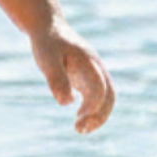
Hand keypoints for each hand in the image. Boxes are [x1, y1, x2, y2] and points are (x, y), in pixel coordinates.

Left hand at [31, 20, 114, 134]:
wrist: (48, 27)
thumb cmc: (46, 43)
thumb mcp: (46, 59)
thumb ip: (56, 78)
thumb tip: (66, 103)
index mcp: (88, 62)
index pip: (99, 88)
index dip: (92, 106)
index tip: (77, 116)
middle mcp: (95, 68)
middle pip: (109, 95)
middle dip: (100, 115)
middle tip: (80, 130)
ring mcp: (94, 72)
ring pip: (106, 97)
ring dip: (98, 116)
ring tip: (82, 130)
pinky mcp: (88, 77)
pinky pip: (97, 96)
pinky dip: (93, 110)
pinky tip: (79, 118)